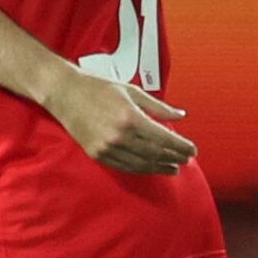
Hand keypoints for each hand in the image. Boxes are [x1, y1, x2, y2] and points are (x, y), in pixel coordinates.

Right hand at [43, 68, 195, 173]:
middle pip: (155, 153)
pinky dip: (141, 169)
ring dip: (160, 167)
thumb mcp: (132, 91)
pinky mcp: (97, 154)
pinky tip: (151, 168)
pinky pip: (124, 166)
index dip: (181, 146)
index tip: (192, 150)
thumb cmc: (99, 87)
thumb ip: (158, 107)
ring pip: (141, 163)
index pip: (164, 138)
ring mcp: (107, 147)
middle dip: (174, 158)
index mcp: (131, 117)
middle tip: (187, 160)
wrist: (65, 93)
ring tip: (173, 168)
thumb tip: (181, 115)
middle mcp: (120, 136)